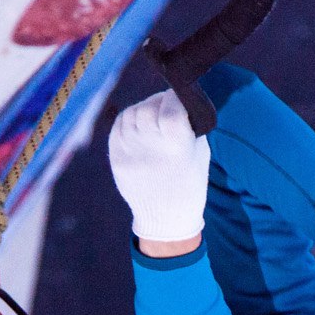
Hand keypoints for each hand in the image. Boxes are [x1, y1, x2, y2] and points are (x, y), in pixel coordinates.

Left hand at [107, 90, 210, 242]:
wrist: (166, 217)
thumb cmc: (189, 181)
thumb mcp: (199, 151)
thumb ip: (187, 123)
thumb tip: (172, 97)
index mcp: (177, 148)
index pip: (171, 107)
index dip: (175, 98)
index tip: (179, 100)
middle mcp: (150, 149)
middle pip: (149, 107)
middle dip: (159, 102)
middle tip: (167, 108)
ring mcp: (129, 153)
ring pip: (132, 113)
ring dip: (144, 110)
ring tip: (154, 120)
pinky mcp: (115, 157)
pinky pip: (119, 125)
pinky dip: (130, 121)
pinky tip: (140, 127)